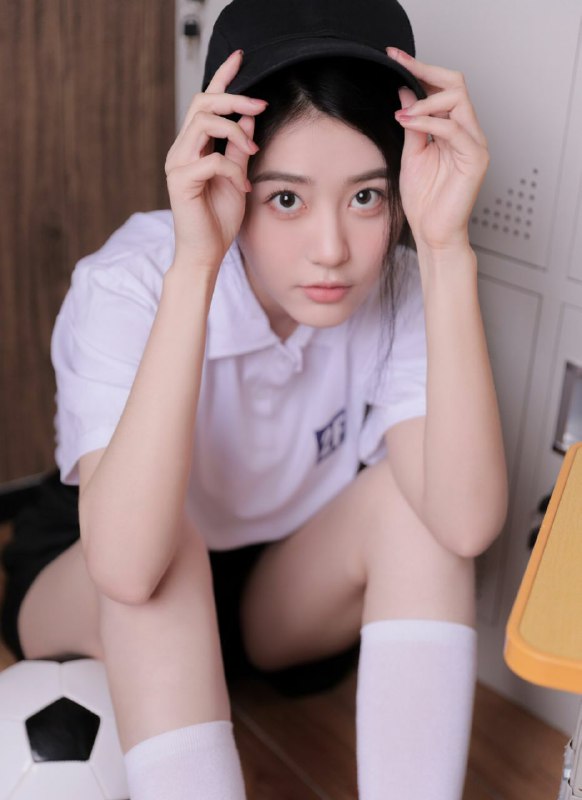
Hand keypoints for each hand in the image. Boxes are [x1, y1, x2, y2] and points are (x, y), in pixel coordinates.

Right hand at [165, 50, 267, 271]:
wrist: (205, 253)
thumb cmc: (219, 220)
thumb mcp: (236, 177)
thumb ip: (239, 148)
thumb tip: (248, 118)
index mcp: (193, 146)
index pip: (206, 102)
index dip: (222, 77)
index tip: (240, 57)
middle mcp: (181, 150)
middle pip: (202, 104)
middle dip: (233, 97)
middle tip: (260, 105)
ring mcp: (177, 163)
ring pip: (203, 123)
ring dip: (235, 132)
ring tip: (252, 151)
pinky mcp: (180, 180)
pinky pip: (212, 159)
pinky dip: (232, 169)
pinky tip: (241, 187)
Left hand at [387, 47, 488, 253]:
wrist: (432, 234)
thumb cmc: (424, 202)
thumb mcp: (411, 154)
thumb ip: (412, 124)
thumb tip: (405, 93)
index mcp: (453, 129)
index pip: (443, 88)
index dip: (421, 70)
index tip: (396, 57)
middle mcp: (467, 132)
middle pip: (456, 84)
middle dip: (426, 72)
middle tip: (400, 66)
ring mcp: (474, 144)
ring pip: (458, 100)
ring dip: (426, 100)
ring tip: (402, 113)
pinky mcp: (475, 159)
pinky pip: (453, 129)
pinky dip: (428, 121)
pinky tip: (408, 123)